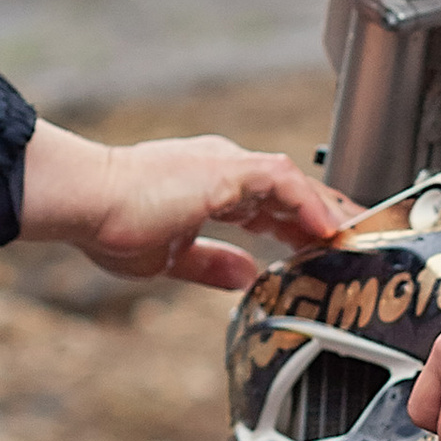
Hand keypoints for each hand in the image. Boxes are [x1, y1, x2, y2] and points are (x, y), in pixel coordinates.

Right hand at [16, 121, 352, 288]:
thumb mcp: (171, 257)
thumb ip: (211, 264)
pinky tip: (327, 228)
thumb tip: (245, 276)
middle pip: (291, 190)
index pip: (269, 203)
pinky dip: (309, 203)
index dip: (299, 226)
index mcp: (209, 185)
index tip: (320, 250)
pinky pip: (284, 181)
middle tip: (355, 245)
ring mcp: (226, 164)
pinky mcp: (226, 169)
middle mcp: (223, 167)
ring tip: (354, 238)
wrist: (86, 201)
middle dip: (325, 217)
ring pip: (295, 182)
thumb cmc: (111, 224)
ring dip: (326, 209)